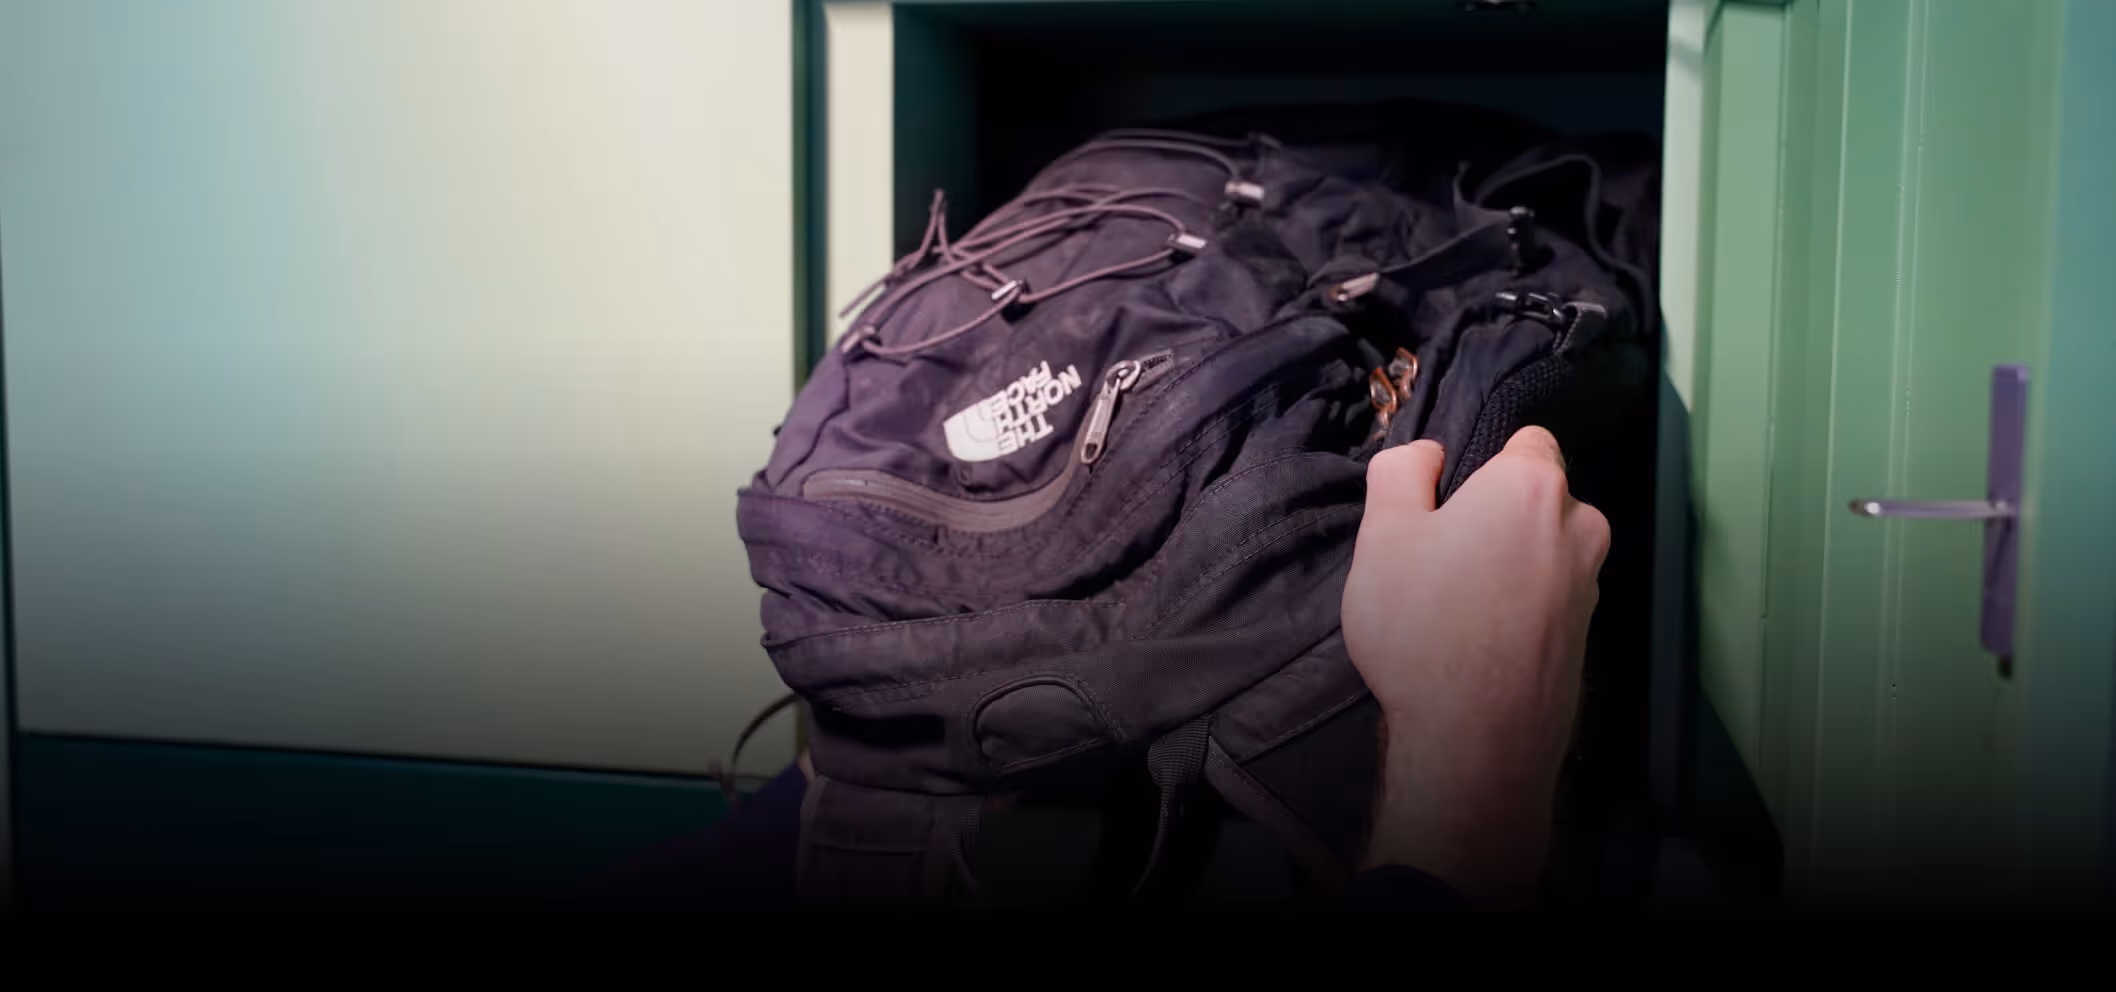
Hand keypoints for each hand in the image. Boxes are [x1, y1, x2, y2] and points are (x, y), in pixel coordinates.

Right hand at [1341, 427, 1609, 902]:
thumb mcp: (1383, 534)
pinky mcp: (1586, 638)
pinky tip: (1476, 643)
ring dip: (1509, 565)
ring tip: (1454, 609)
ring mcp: (1589, 586)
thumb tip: (1429, 455)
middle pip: (1538, 499)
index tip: (1447, 502)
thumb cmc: (1423, 628)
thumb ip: (1401, 472)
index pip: (1528, 441)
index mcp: (1533, 486)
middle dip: (1497, 517)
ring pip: (1545, 552)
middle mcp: (1579, 527)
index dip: (1483, 465)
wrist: (1474, 740)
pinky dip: (1519, 609)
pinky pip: (1549, 600)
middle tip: (1440, 559)